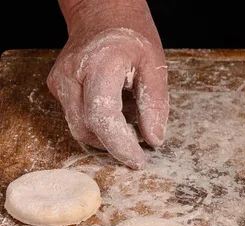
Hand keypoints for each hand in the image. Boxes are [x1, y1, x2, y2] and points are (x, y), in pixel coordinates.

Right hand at [47, 0, 167, 168]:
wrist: (102, 12)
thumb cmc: (132, 36)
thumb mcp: (155, 65)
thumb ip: (155, 104)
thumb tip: (154, 139)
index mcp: (100, 65)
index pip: (103, 116)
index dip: (121, 144)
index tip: (139, 160)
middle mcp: (72, 74)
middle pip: (87, 128)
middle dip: (115, 144)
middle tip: (141, 144)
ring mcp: (59, 81)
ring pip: (79, 127)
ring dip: (106, 135)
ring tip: (131, 121)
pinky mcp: (56, 87)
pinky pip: (76, 117)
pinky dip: (98, 123)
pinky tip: (116, 109)